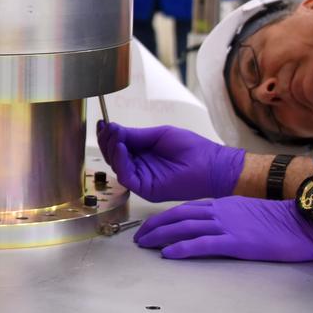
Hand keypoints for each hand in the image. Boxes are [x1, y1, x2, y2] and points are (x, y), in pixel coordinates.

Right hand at [96, 122, 243, 201]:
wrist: (210, 163)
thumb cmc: (190, 148)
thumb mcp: (158, 135)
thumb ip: (135, 135)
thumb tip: (112, 128)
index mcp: (141, 155)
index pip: (117, 147)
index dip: (108, 136)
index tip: (103, 122)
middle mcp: (138, 168)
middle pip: (113, 157)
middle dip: (107, 141)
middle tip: (108, 128)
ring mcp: (141, 180)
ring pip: (116, 167)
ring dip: (112, 149)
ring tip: (116, 134)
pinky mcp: (146, 189)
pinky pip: (127, 177)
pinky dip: (121, 162)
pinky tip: (122, 147)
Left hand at [134, 197, 312, 261]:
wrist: (304, 222)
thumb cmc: (282, 221)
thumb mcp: (249, 213)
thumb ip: (229, 217)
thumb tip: (212, 228)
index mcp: (223, 204)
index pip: (186, 209)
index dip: (164, 218)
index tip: (150, 226)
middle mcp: (220, 211)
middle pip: (179, 215)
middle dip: (155, 226)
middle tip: (138, 237)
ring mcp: (228, 225)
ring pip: (185, 227)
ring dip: (161, 236)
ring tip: (144, 244)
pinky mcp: (237, 241)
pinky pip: (203, 244)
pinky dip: (182, 248)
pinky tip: (168, 254)